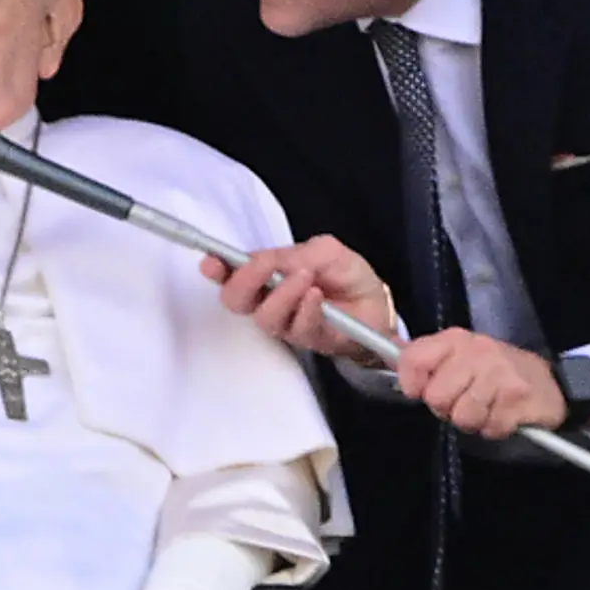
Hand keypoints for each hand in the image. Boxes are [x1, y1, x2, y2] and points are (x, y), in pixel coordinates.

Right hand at [203, 236, 394, 360]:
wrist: (378, 304)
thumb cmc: (347, 275)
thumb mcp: (325, 250)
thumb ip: (295, 253)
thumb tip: (268, 260)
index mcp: (267, 276)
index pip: (232, 274)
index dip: (217, 269)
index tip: (211, 262)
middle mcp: (270, 301)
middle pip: (237, 300)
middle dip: (244, 282)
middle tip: (263, 267)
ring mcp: (288, 323)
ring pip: (265, 317)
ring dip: (282, 293)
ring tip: (305, 276)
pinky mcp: (310, 339)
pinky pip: (298, 328)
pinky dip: (305, 308)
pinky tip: (315, 295)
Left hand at [396, 330, 566, 438]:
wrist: (550, 383)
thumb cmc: (495, 373)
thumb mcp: (459, 358)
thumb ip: (427, 362)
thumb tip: (390, 361)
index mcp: (455, 340)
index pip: (414, 359)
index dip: (411, 383)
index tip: (420, 392)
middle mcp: (477, 351)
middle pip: (436, 397)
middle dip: (448, 409)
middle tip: (466, 402)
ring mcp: (499, 373)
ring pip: (462, 417)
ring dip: (473, 421)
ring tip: (487, 408)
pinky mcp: (517, 397)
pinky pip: (489, 428)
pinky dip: (494, 429)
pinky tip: (504, 414)